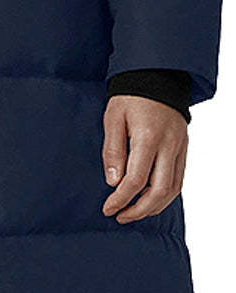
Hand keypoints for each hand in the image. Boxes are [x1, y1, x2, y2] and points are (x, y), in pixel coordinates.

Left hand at [101, 96, 187, 222]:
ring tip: (134, 212)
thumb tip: (113, 182)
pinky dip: (166, 195)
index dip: (121, 199)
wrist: (158, 76)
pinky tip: (150, 200)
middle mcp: (169, 145)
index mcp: (149, 137)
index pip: (136, 180)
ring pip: (173, 189)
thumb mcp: (113, 118)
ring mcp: (180, 148)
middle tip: (120, 216)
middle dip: (139, 210)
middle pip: (160, 191)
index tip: (108, 208)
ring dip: (154, 206)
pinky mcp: (184, 148)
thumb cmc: (131, 96)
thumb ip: (113, 151)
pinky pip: (179, 179)